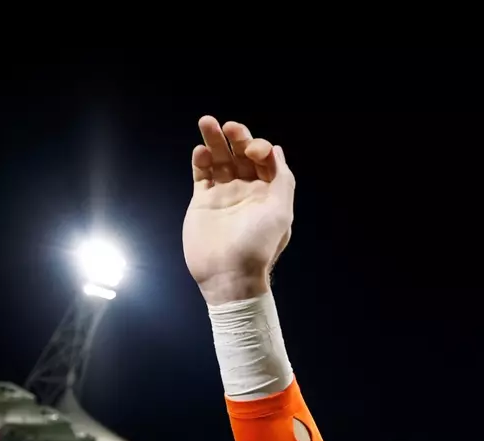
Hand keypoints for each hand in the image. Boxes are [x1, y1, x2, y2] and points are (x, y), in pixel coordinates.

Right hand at [183, 117, 295, 304]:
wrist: (229, 275)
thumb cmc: (258, 246)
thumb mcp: (281, 212)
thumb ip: (282, 180)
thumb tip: (276, 150)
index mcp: (269, 193)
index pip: (265, 160)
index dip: (259, 148)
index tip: (252, 150)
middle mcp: (248, 191)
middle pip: (241, 155)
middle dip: (237, 138)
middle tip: (229, 127)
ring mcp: (224, 195)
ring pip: (219, 160)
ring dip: (214, 140)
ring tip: (207, 121)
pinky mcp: (203, 201)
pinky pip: (202, 174)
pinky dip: (201, 160)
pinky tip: (201, 151)